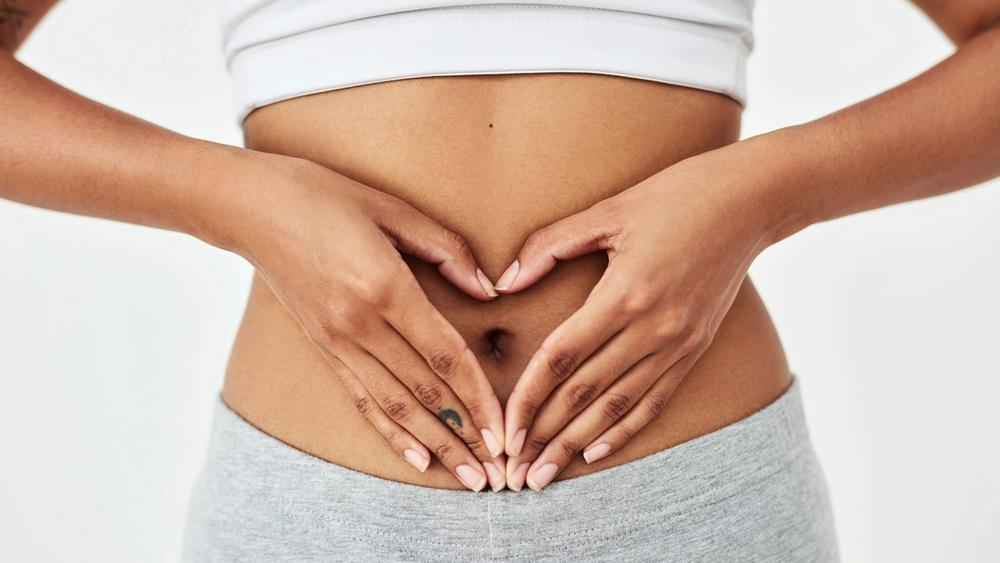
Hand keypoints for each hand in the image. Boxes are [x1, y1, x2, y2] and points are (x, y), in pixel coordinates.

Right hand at [223, 153, 506, 491]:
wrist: (249, 207)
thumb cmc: (323, 195)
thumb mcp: (391, 207)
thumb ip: (445, 250)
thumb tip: (487, 289)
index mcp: (384, 286)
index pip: (444, 353)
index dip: (478, 395)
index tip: (504, 427)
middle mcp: (359, 324)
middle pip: (425, 391)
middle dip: (467, 433)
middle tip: (500, 470)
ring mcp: (337, 341)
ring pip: (396, 405)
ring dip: (436, 444)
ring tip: (468, 475)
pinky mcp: (323, 349)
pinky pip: (362, 399)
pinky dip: (391, 432)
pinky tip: (416, 458)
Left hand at [495, 154, 779, 490]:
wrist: (752, 201)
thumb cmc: (676, 195)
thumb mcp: (609, 210)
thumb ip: (551, 245)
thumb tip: (505, 282)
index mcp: (625, 294)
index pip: (562, 358)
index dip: (529, 398)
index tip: (504, 430)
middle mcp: (653, 328)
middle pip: (586, 394)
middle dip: (545, 436)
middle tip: (513, 472)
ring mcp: (678, 343)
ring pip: (618, 406)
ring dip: (576, 444)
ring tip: (544, 475)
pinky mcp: (695, 348)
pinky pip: (655, 399)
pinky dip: (624, 430)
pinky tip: (596, 453)